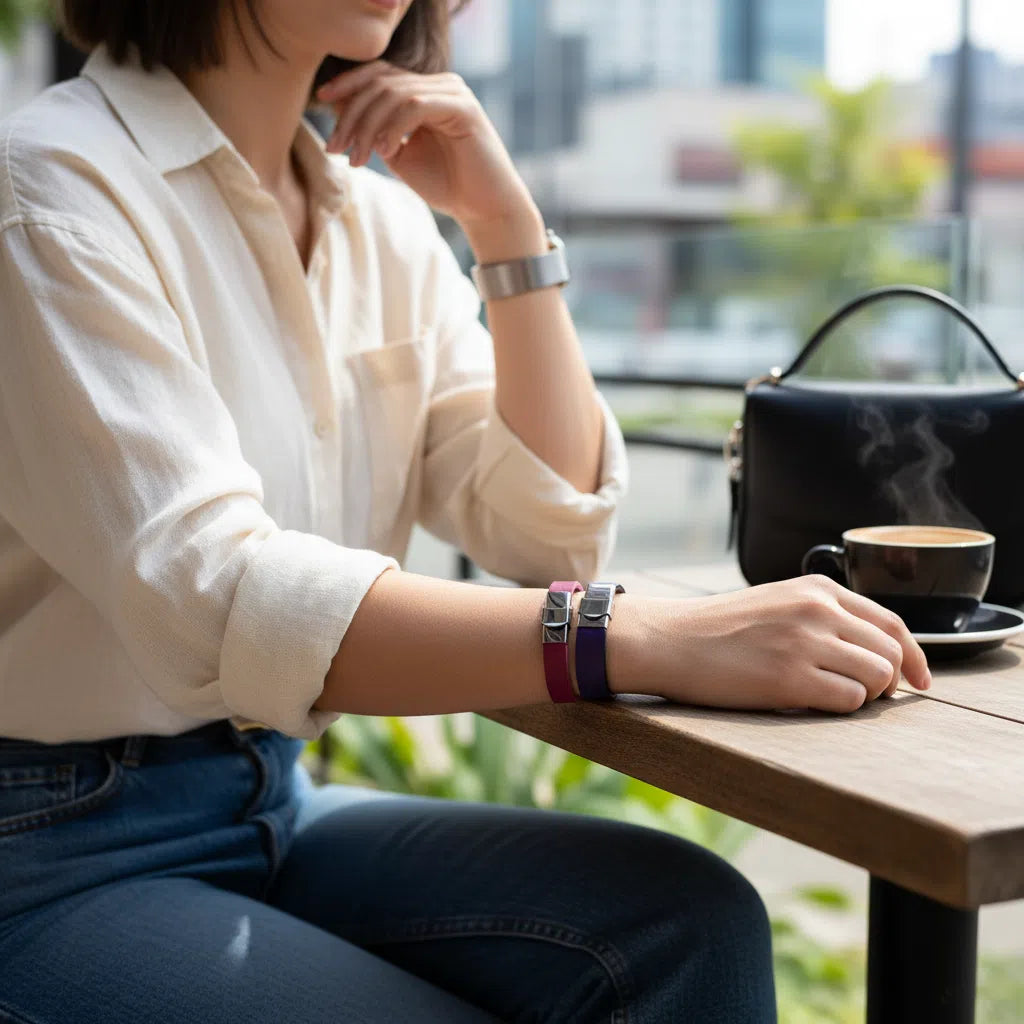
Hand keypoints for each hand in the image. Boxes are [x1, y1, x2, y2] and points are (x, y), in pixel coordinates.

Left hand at [316, 61, 533, 227]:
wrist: (484, 210)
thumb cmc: (446, 185)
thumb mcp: (398, 154)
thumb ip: (374, 129)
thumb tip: (338, 103)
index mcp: (425, 91)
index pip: (379, 74)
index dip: (348, 84)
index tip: (320, 103)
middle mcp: (440, 84)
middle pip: (381, 81)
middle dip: (351, 114)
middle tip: (335, 147)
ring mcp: (453, 92)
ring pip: (394, 93)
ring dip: (367, 126)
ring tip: (357, 158)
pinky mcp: (464, 108)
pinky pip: (416, 105)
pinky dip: (393, 128)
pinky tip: (385, 153)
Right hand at [610, 575, 930, 713]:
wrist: (669, 640)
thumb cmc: (718, 630)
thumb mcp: (777, 603)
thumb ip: (821, 615)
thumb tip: (871, 652)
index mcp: (817, 589)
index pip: (891, 622)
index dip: (915, 656)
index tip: (920, 681)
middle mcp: (817, 609)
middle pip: (891, 652)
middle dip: (886, 681)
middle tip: (857, 694)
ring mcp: (805, 642)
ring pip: (878, 677)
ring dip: (864, 696)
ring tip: (828, 697)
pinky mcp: (790, 677)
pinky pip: (849, 700)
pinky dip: (840, 708)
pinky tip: (809, 703)